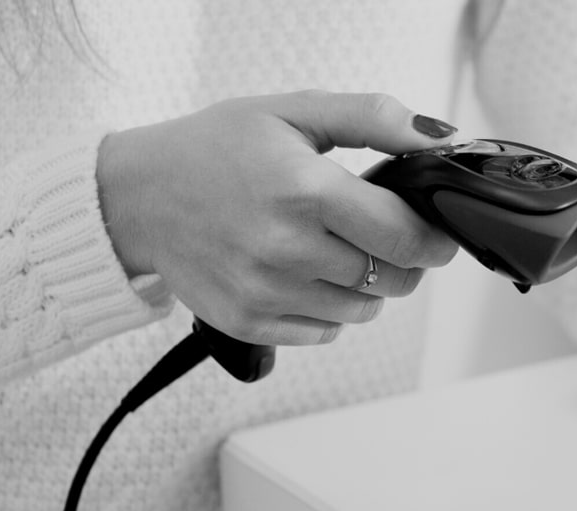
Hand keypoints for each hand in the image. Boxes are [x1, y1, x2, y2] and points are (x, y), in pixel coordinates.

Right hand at [97, 90, 460, 344]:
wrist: (136, 196)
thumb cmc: (216, 149)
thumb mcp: (295, 112)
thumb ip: (374, 119)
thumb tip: (440, 138)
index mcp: (306, 191)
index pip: (406, 237)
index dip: (433, 237)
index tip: (432, 229)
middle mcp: (287, 249)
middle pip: (394, 279)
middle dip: (405, 259)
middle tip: (382, 233)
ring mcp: (266, 292)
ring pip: (364, 310)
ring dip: (368, 285)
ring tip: (335, 249)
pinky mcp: (249, 323)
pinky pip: (326, 332)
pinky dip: (330, 308)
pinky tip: (304, 273)